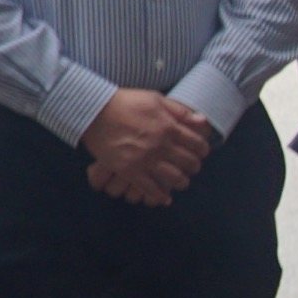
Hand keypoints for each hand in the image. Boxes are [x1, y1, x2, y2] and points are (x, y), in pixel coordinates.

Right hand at [82, 87, 209, 205]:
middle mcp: (161, 145)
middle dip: (194, 166)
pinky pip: (150, 188)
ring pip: (174, 178)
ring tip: (182, 182)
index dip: (202, 150)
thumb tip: (202, 120)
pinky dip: (160, 196)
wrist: (95, 111)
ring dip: (181, 182)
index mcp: (169, 127)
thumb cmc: (125, 102)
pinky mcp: (130, 170)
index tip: (201, 152)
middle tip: (192, 167)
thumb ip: (179, 111)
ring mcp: (146, 160)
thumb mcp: (156, 100)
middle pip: (188, 162)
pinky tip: (165, 198)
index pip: (196, 143)